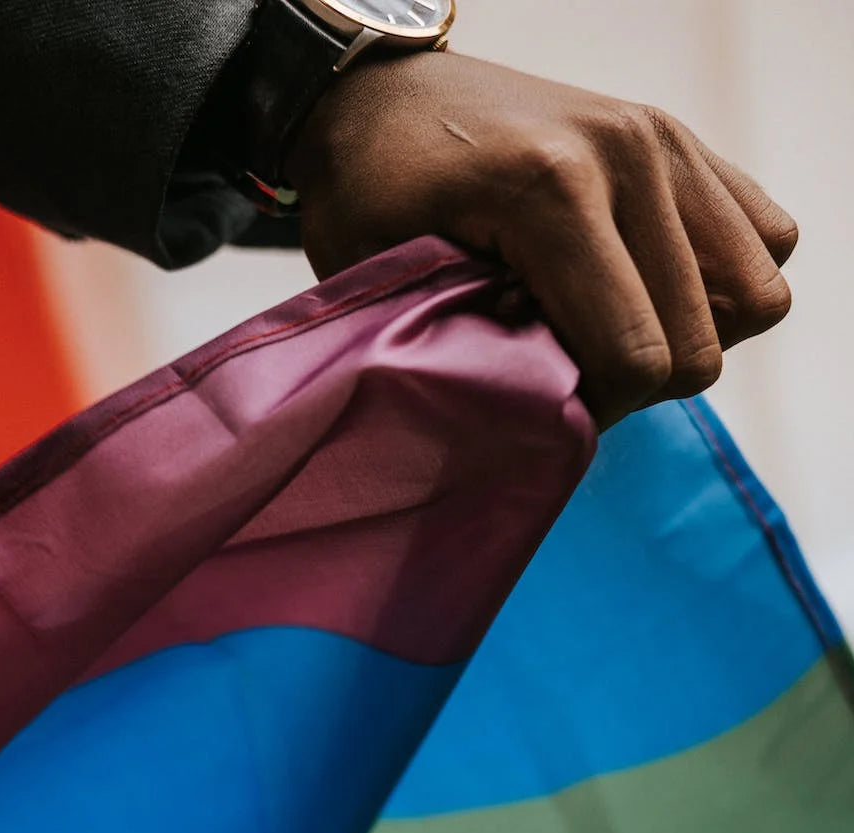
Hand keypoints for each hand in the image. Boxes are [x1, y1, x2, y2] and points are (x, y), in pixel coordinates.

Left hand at [286, 51, 797, 429]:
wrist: (379, 102)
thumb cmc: (371, 197)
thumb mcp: (392, 289)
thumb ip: (473, 360)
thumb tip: (552, 427)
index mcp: (554, 192)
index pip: (636, 358)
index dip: (596, 412)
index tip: (544, 406)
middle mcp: (630, 155)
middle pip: (701, 343)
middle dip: (639, 384)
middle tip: (573, 370)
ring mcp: (667, 142)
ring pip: (755, 296)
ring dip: (690, 336)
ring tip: (616, 328)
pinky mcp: (686, 142)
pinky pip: (765, 242)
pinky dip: (721, 286)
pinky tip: (649, 290)